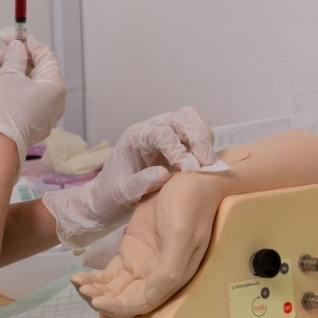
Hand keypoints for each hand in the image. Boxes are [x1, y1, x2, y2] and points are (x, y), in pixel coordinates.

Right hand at [0, 32, 64, 177]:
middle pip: (37, 69)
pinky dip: (14, 89)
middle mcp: (55, 100)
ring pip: (30, 84)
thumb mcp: (8, 76)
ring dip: (12, 73)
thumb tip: (17, 47)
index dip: (26, 42)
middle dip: (16, 58)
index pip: (45, 54)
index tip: (8, 35)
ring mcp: (46, 113)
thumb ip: (14, 57)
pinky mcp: (34, 123)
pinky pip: (27, 98)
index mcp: (55, 85)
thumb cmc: (5, 110)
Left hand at [42, 107, 216, 249]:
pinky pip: (195, 134)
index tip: (189, 169)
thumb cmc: (110, 195)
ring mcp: (165, 135)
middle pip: (181, 118)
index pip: (161, 133)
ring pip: (191, 120)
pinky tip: (207, 163)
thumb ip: (139, 183)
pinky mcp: (177, 146)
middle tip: (206, 162)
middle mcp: (151, 130)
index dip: (177, 149)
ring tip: (209, 162)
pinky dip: (206, 143)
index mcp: (135, 137)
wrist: (107, 199)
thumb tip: (164, 174)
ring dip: (204, 137)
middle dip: (197, 136)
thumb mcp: (120, 193)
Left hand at [70, 172, 218, 317]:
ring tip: (77, 281)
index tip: (96, 298)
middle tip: (81, 288)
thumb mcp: (181, 236)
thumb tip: (150, 297)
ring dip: (96, 290)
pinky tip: (80, 275)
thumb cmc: (188, 206)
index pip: (141, 303)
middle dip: (102, 299)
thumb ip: (168, 269)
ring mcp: (142, 264)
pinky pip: (111, 274)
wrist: (189, 179)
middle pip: (125, 299)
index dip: (117, 306)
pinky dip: (96, 278)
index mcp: (171, 277)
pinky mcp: (131, 251)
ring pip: (115, 289)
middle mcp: (156, 276)